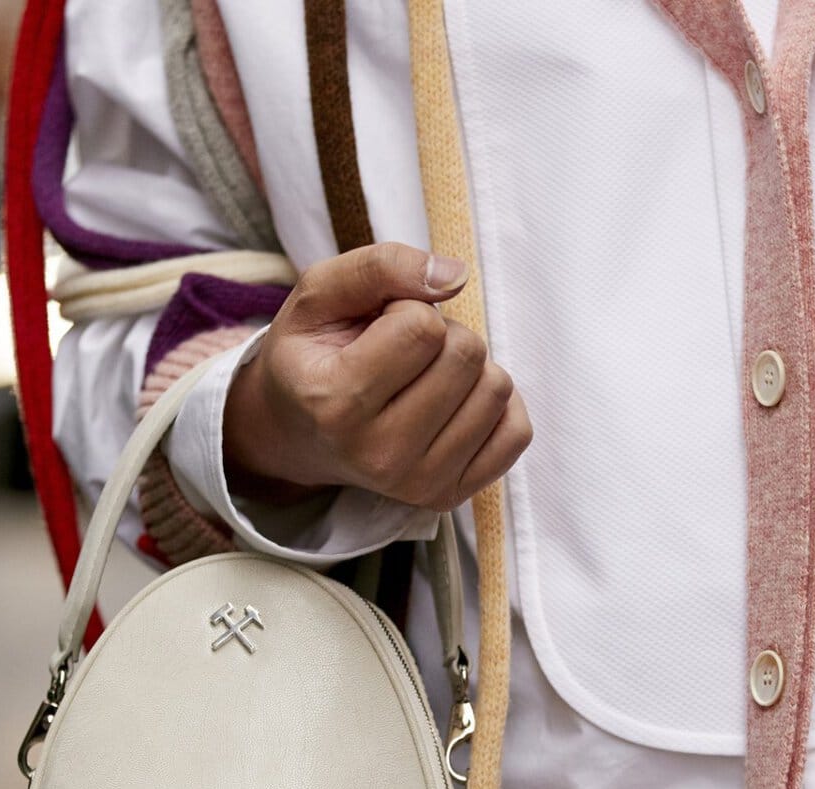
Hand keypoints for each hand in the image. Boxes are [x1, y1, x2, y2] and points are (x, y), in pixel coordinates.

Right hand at [223, 242, 531, 510]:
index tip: (377, 327)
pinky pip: (516, 432)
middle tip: (403, 354)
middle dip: (443, 335)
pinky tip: (453, 405)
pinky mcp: (448, 496)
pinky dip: (493, 406)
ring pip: (497, 390)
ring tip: (423, 379)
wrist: (297, 434)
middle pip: (466, 356)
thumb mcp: (319, 294)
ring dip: (468, 369)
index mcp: (335, 402)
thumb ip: (380, 267)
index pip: (423, 327)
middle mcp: (377, 454)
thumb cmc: (312, 356)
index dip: (407, 307)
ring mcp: (417, 483)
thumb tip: (456, 276)